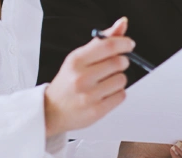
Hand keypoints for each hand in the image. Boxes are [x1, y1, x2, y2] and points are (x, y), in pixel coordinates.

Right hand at [44, 17, 133, 136]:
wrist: (53, 110)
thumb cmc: (69, 81)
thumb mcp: (80, 58)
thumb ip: (102, 41)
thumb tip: (122, 23)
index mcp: (76, 60)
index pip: (108, 45)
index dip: (123, 43)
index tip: (129, 45)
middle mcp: (81, 77)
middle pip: (118, 62)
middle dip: (122, 62)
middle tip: (116, 65)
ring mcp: (89, 95)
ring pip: (122, 79)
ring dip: (119, 79)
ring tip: (106, 82)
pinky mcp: (96, 111)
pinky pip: (121, 96)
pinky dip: (117, 94)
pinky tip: (105, 94)